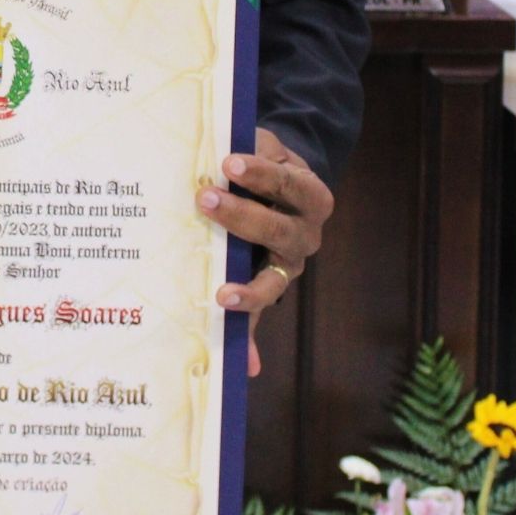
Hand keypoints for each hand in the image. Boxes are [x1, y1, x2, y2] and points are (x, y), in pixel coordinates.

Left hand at [195, 127, 333, 377]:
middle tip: (205, 200)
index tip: (229, 163)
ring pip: (273, 283)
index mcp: (310, 195)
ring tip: (222, 295)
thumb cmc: (263, 164)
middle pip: (279, 232)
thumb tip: (230, 151)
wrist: (279, 184)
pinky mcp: (268, 289)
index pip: (289, 184)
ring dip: (248, 290)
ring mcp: (288, 267)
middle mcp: (305, 235)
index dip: (262, 175)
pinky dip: (254, 343)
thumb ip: (251, 149)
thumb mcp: (263, 147)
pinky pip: (261, 317)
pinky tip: (248, 367)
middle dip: (242, 218)